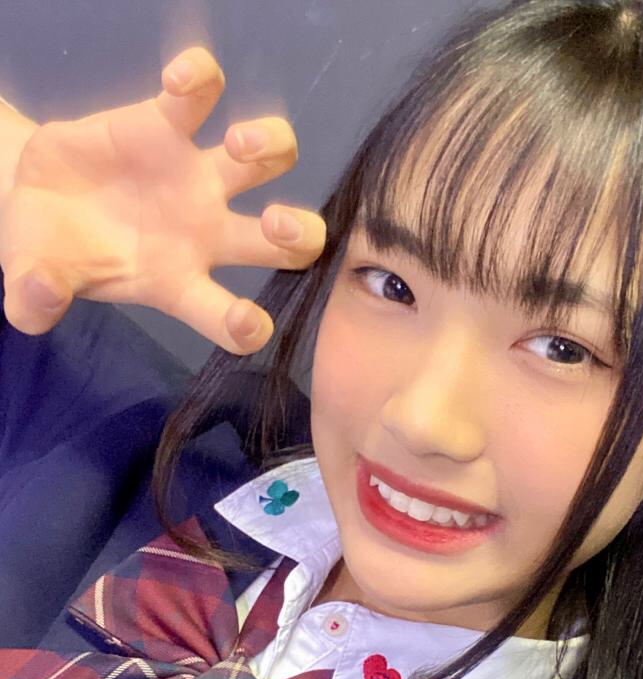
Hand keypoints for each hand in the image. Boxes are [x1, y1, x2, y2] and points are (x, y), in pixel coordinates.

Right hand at [0, 46, 324, 353]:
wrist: (34, 196)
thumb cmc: (51, 250)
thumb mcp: (35, 280)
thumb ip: (36, 298)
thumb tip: (34, 300)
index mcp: (179, 284)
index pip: (228, 320)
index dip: (248, 328)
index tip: (249, 320)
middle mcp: (206, 233)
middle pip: (286, 241)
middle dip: (299, 233)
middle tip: (275, 222)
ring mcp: (195, 176)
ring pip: (272, 159)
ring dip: (271, 148)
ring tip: (235, 144)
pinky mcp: (169, 123)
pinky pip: (203, 93)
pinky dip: (201, 78)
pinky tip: (178, 83)